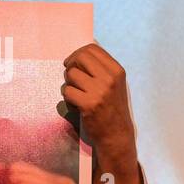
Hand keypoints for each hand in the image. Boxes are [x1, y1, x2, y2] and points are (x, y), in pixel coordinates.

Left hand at [62, 41, 136, 158]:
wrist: (117, 134)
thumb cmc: (113, 107)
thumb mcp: (114, 83)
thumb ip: (101, 67)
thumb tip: (83, 50)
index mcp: (117, 70)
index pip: (92, 49)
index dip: (78, 54)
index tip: (74, 64)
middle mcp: (110, 78)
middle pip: (79, 57)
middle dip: (70, 65)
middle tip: (71, 77)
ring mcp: (99, 91)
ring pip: (71, 75)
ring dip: (68, 84)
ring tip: (76, 94)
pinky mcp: (88, 104)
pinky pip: (67, 91)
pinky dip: (67, 97)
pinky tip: (76, 104)